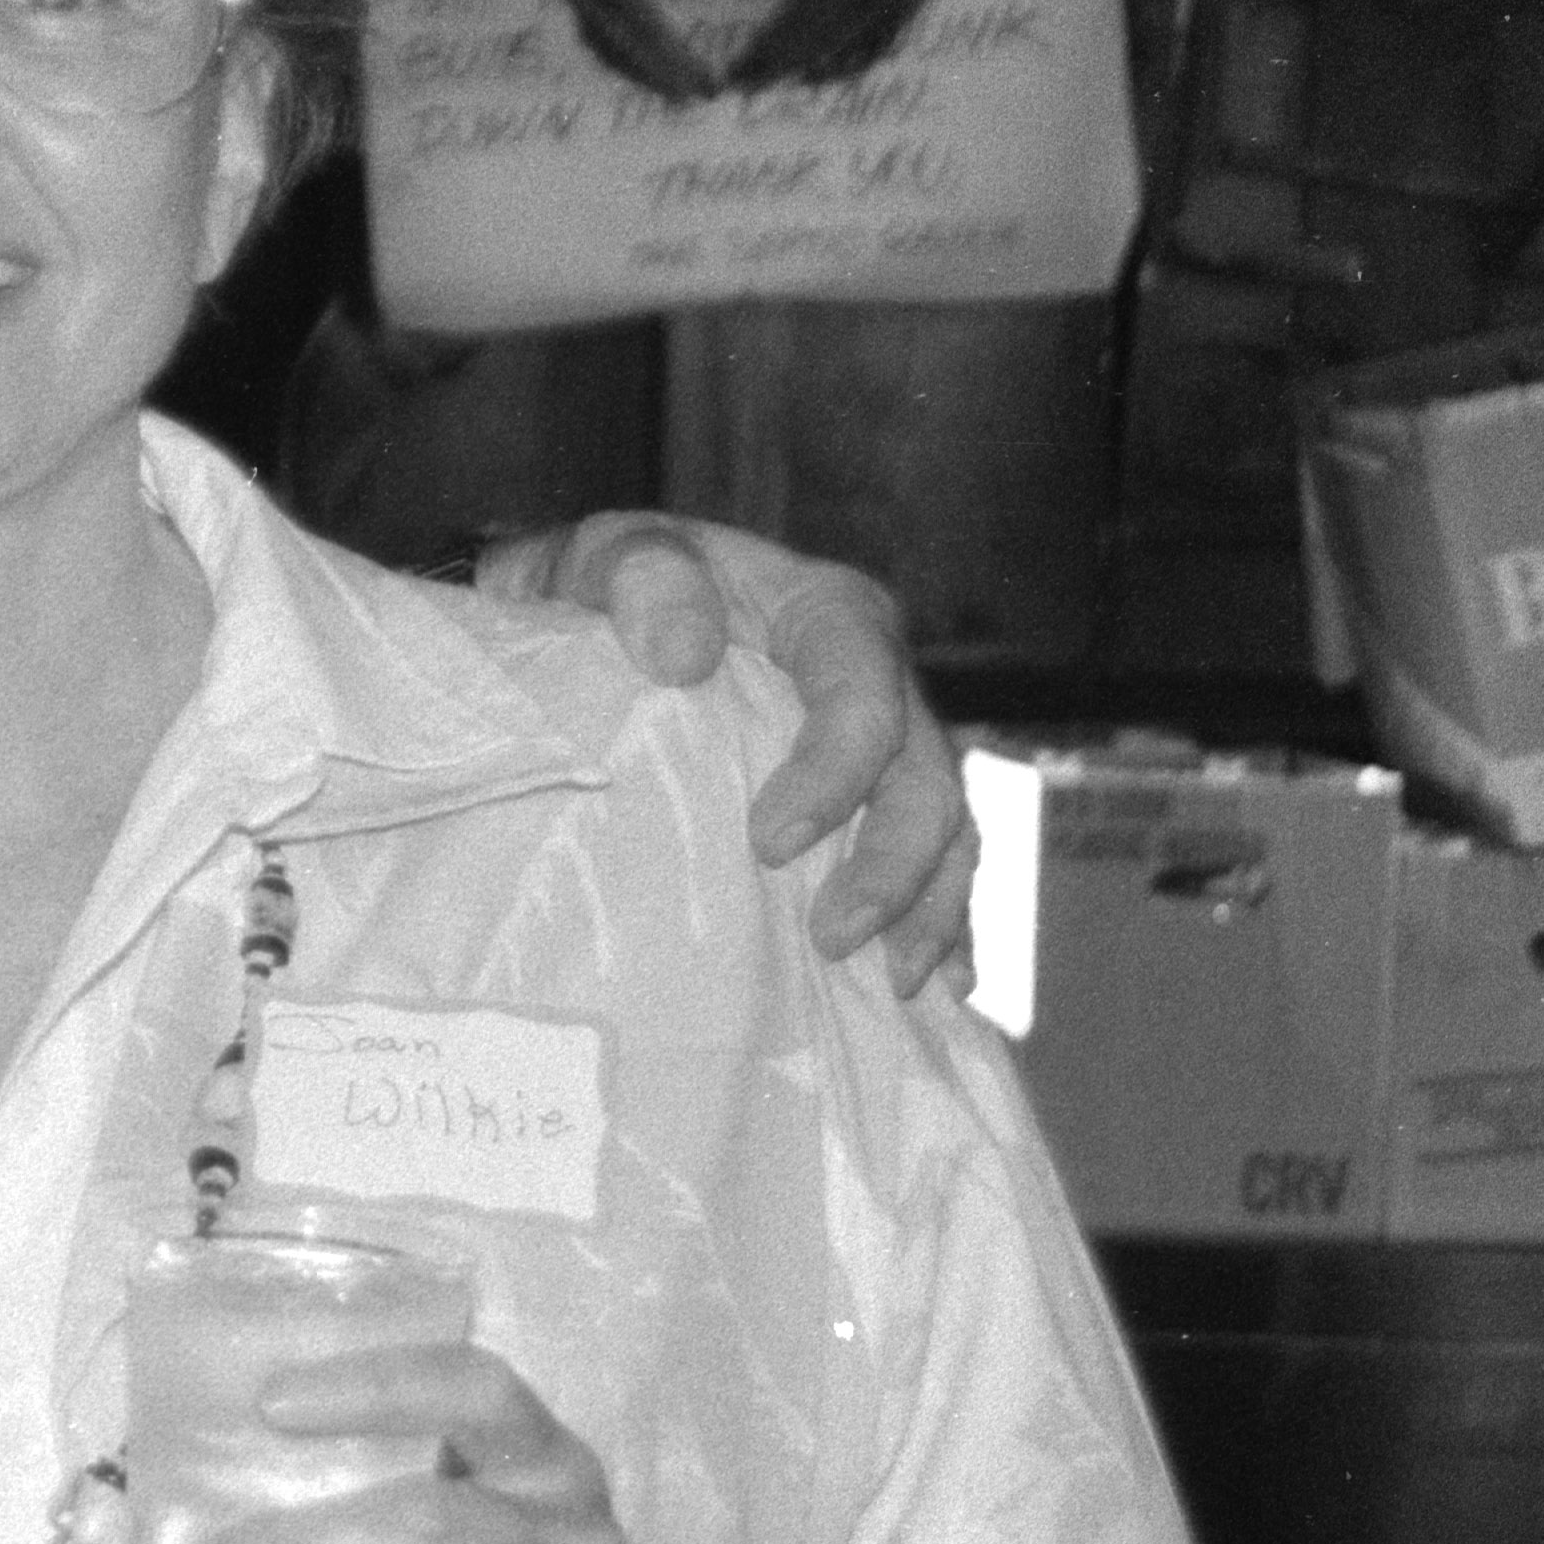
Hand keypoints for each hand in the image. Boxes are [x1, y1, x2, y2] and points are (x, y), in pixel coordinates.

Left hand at [479, 512, 970, 994]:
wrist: (595, 614)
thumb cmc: (608, 584)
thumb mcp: (609, 554)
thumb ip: (642, 581)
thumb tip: (683, 655)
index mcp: (833, 615)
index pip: (864, 696)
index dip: (834, 774)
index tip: (768, 844)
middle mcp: (881, 682)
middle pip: (927, 778)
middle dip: (895, 867)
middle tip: (831, 938)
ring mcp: (886, 749)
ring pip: (949, 831)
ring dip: (930, 910)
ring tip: (895, 984)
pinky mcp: (871, 802)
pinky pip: (932, 865)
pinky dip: (942, 924)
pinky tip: (937, 989)